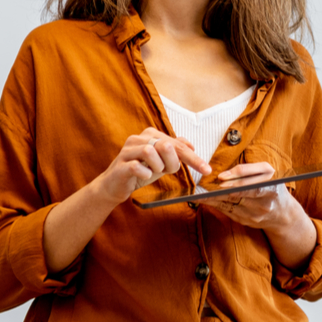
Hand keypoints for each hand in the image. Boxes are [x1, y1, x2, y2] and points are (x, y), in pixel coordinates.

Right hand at [89, 127, 210, 205]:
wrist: (114, 186)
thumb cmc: (139, 172)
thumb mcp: (161, 162)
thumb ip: (174, 151)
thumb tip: (190, 144)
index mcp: (150, 134)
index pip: (177, 144)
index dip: (193, 158)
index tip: (206, 170)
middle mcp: (138, 138)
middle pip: (166, 145)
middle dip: (172, 162)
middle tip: (167, 171)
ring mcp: (127, 150)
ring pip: (151, 152)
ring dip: (157, 167)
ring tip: (153, 172)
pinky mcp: (121, 165)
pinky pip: (137, 166)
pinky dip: (146, 173)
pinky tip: (146, 176)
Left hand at [204, 163, 297, 229]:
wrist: (283, 213)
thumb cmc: (273, 186)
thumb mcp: (268, 172)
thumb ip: (248, 170)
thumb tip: (224, 175)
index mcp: (272, 189)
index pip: (253, 186)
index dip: (236, 181)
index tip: (221, 178)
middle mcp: (265, 204)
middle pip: (238, 196)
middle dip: (219, 191)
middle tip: (203, 187)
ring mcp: (256, 216)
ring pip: (230, 206)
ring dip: (213, 199)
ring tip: (200, 193)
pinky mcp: (247, 222)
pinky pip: (229, 212)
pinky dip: (217, 205)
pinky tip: (206, 200)